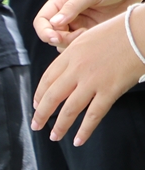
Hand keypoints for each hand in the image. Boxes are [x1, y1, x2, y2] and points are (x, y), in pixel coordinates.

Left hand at [32, 8, 144, 144]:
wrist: (144, 29)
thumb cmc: (122, 30)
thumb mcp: (90, 36)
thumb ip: (76, 54)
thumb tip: (68, 70)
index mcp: (71, 53)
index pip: (47, 79)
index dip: (39, 95)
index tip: (36, 105)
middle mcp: (78, 68)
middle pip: (52, 97)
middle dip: (41, 114)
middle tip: (36, 125)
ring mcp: (93, 81)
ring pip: (69, 109)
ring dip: (59, 126)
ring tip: (54, 136)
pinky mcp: (110, 90)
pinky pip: (93, 115)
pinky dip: (84, 130)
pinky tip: (78, 140)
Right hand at [34, 0, 144, 48]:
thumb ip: (72, 6)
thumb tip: (54, 23)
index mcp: (62, 1)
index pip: (42, 21)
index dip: (45, 31)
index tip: (55, 37)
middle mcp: (67, 15)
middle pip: (52, 35)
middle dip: (62, 39)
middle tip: (79, 35)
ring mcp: (78, 24)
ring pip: (64, 44)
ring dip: (72, 44)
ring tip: (88, 34)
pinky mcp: (90, 32)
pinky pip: (79, 46)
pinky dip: (82, 47)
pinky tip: (94, 38)